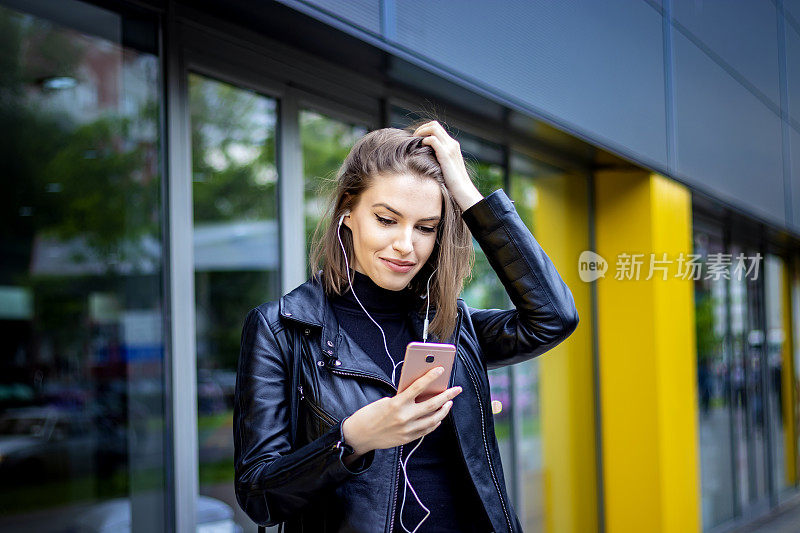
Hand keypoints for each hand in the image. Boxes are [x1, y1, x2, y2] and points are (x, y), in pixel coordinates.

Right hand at [342, 366, 462, 456]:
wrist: (359, 435)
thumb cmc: (370, 414)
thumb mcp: (385, 401)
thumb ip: (403, 398)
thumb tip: (420, 394)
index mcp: (396, 403)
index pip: (418, 387)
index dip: (431, 377)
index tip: (441, 369)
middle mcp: (404, 417)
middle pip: (432, 404)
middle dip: (447, 396)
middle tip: (456, 389)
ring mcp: (407, 429)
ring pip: (433, 419)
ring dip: (444, 410)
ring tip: (449, 402)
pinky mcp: (408, 438)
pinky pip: (426, 430)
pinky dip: (435, 422)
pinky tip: (439, 417)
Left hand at [412, 120, 482, 210]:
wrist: (463, 190)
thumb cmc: (452, 182)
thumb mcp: (445, 167)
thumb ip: (438, 159)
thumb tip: (424, 157)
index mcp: (452, 145)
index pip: (437, 128)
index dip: (425, 129)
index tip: (416, 138)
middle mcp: (452, 143)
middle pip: (435, 125)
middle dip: (421, 128)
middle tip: (413, 138)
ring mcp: (450, 148)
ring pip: (433, 128)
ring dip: (421, 132)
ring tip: (415, 141)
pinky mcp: (446, 155)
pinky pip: (433, 140)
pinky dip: (425, 140)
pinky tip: (421, 148)